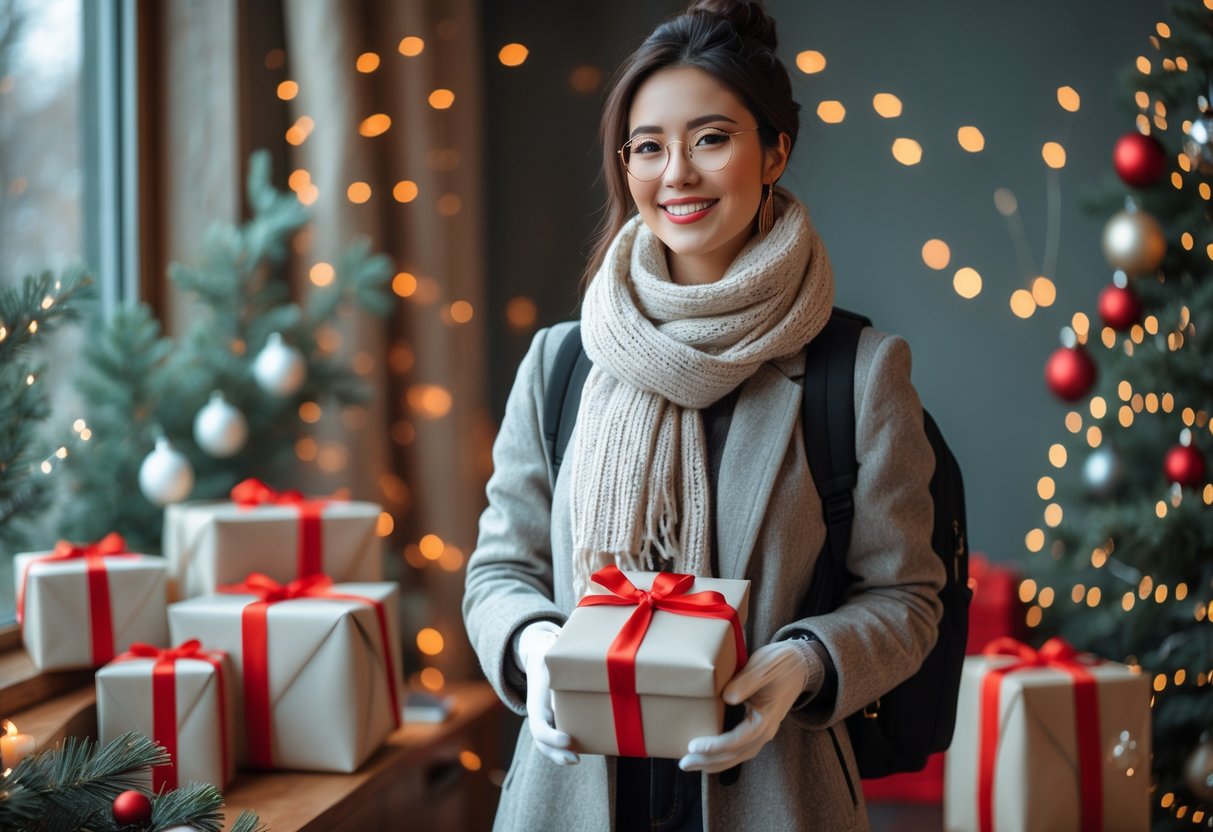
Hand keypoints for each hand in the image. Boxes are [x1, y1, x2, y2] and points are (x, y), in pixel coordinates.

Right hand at [517, 621, 578, 765]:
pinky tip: (579, 751)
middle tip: (574, 758)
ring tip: (576, 759)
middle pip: (540, 741)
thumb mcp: (555, 660)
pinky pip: (552, 740)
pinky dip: (562, 749)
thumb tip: (589, 672)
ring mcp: (542, 718)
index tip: (568, 739)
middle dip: (556, 752)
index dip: (551, 737)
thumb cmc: (553, 659)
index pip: (538, 726)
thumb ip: (567, 669)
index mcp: (536, 700)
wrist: (539, 659)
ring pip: (544, 744)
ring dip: (558, 755)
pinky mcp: (551, 720)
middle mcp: (536, 712)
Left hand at [679, 640, 820, 773]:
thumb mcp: (764, 667)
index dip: (716, 745)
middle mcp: (765, 730)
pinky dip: (723, 754)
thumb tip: (727, 697)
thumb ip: (746, 682)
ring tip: (691, 763)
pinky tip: (707, 754)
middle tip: (684, 763)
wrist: (800, 665)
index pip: (738, 739)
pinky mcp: (756, 726)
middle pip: (736, 754)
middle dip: (709, 761)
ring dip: (714, 762)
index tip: (694, 745)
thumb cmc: (781, 663)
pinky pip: (739, 747)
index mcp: (766, 718)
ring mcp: (762, 730)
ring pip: (737, 754)